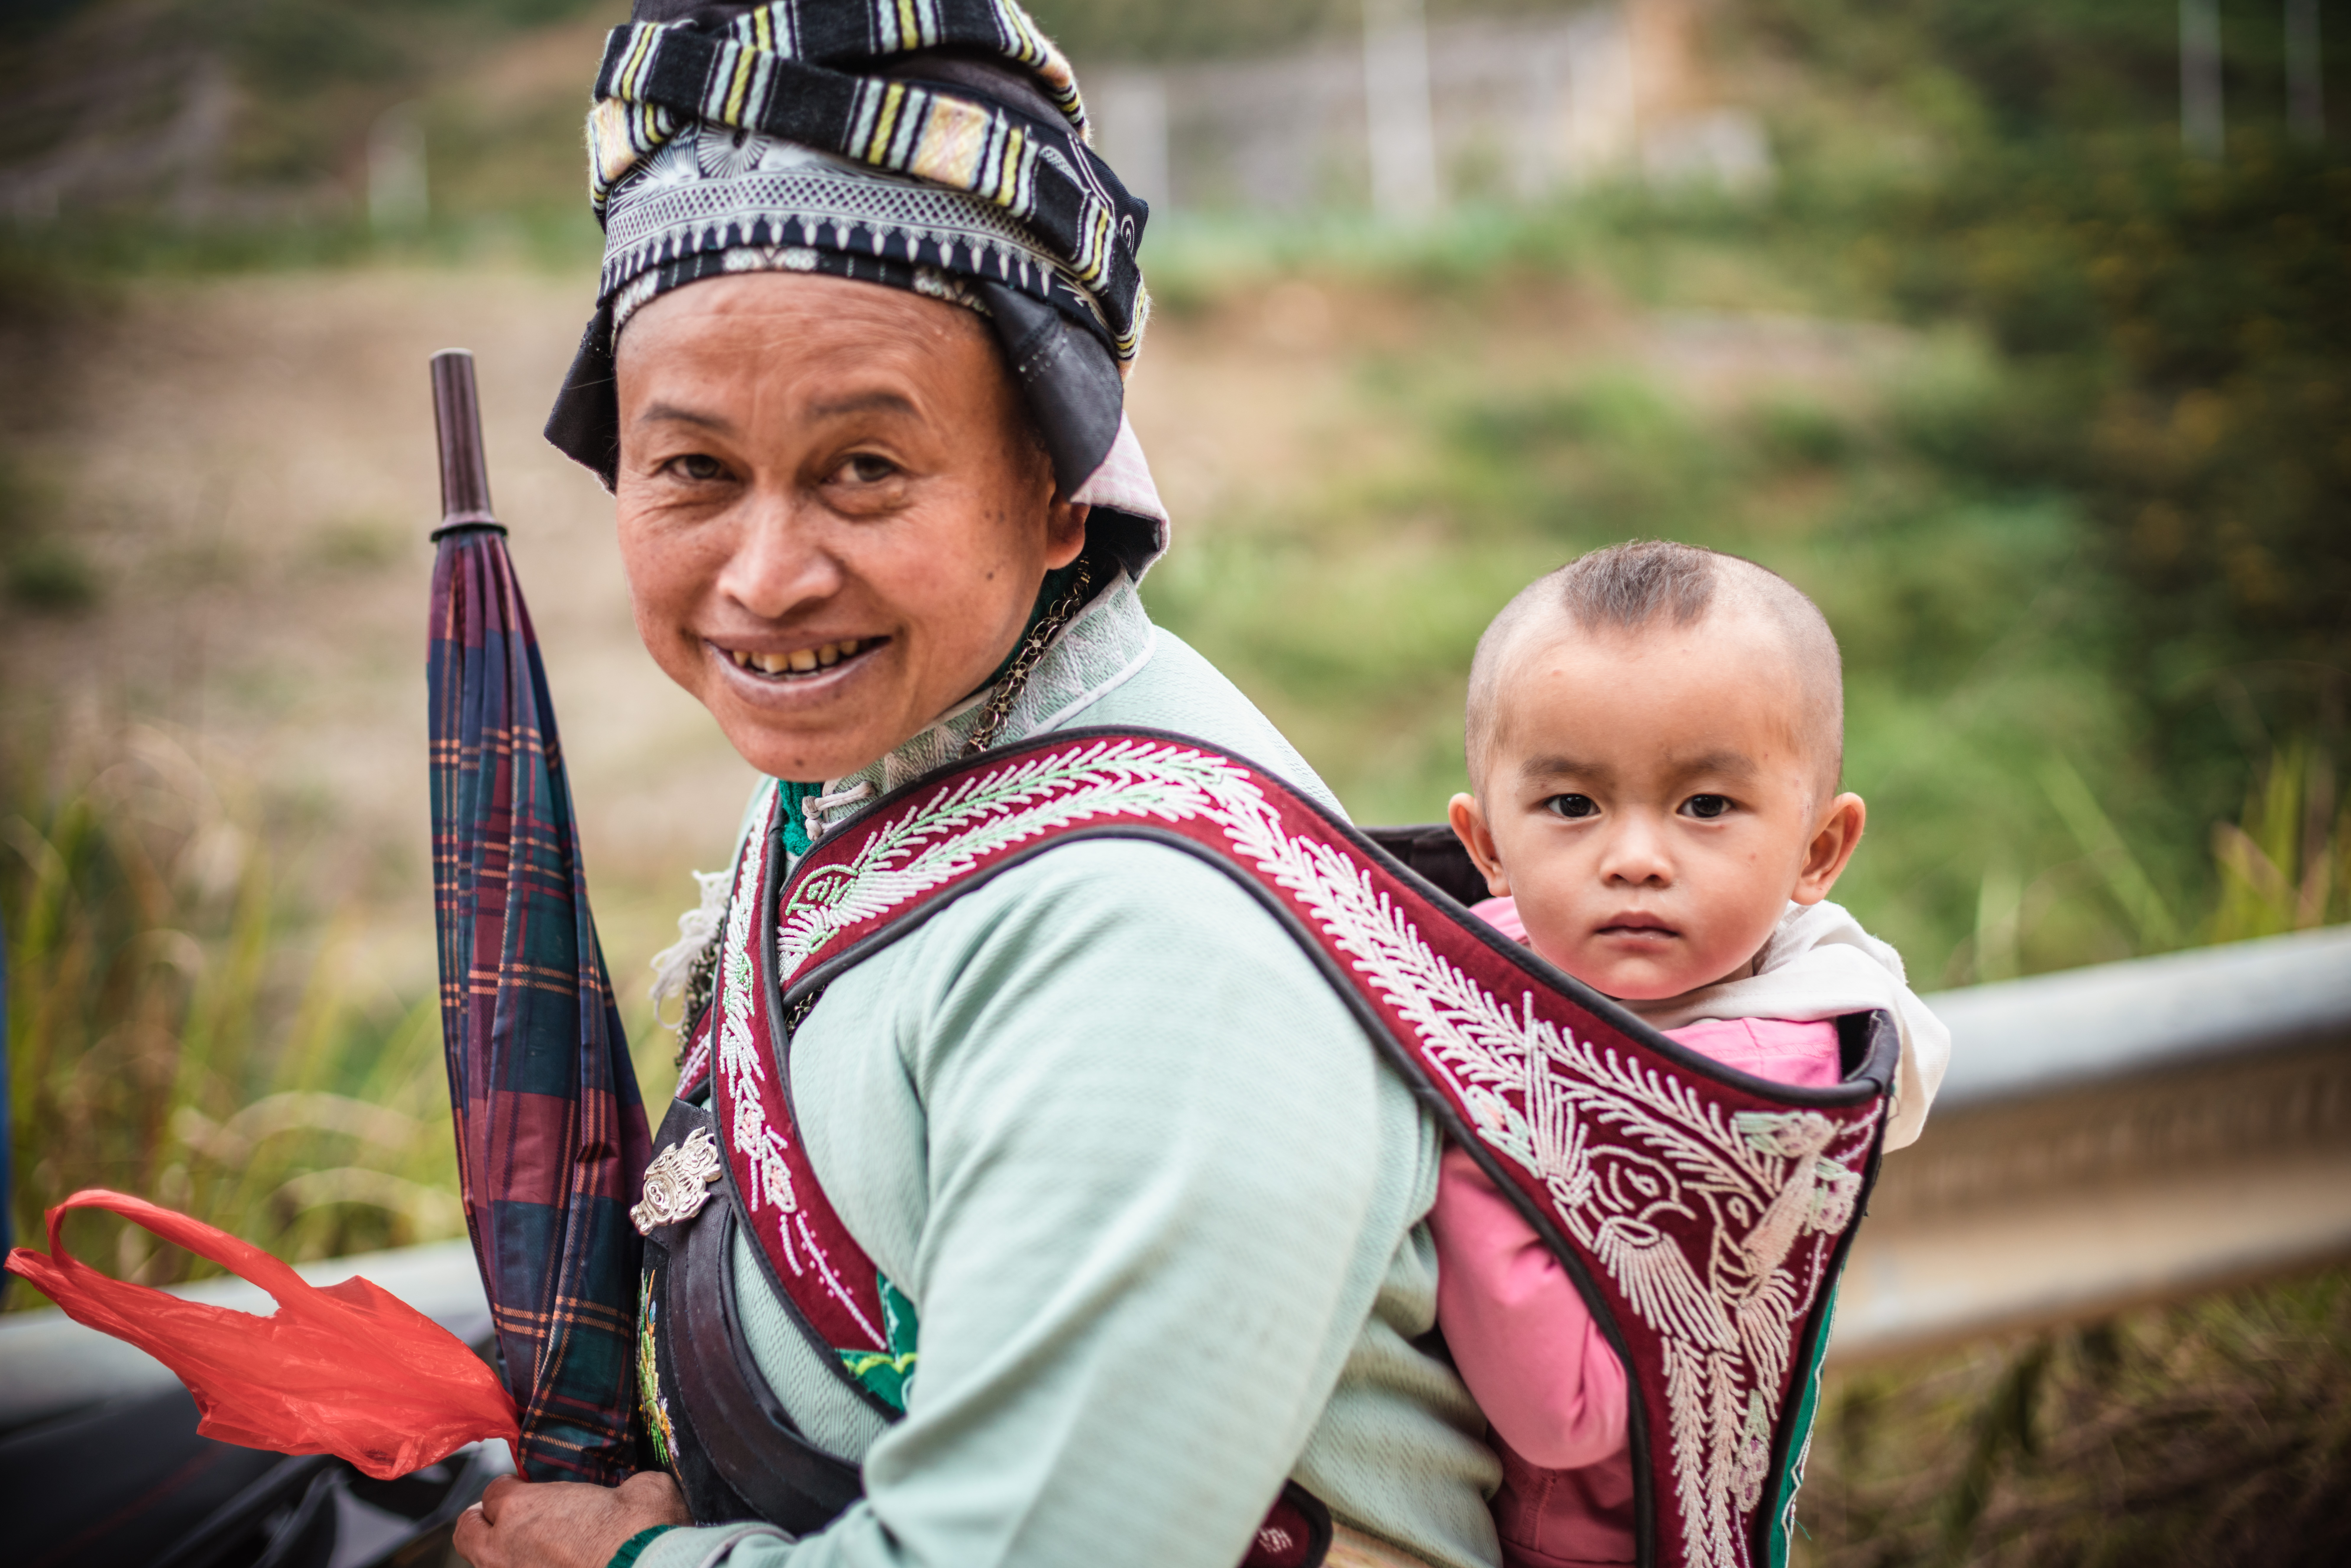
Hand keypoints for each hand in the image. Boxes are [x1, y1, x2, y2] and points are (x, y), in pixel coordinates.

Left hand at [453, 1471, 691, 1567]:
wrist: (646, 1566)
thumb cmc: (644, 1528)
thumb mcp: (636, 1489)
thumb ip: (619, 1487)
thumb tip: (631, 1491)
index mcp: (521, 1507)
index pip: (497, 1490)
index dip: (514, 1487)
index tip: (530, 1489)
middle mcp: (504, 1547)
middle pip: (468, 1528)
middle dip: (484, 1518)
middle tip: (507, 1516)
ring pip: (481, 1559)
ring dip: (498, 1550)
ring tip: (525, 1545)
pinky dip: (524, 1565)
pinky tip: (548, 1561)